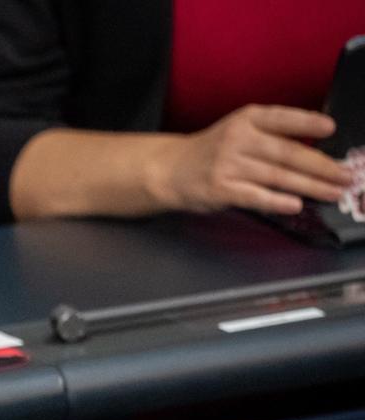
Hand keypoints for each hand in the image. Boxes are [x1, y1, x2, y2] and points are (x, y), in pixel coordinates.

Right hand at [153, 105, 348, 215]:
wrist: (170, 170)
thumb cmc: (212, 152)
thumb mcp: (239, 131)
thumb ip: (272, 136)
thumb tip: (316, 154)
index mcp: (247, 120)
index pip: (282, 118)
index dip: (308, 123)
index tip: (331, 129)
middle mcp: (237, 139)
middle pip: (287, 152)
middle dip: (321, 166)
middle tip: (345, 175)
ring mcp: (228, 165)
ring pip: (277, 176)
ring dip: (310, 186)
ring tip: (332, 192)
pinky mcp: (220, 189)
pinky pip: (255, 196)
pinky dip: (277, 201)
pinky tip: (295, 205)